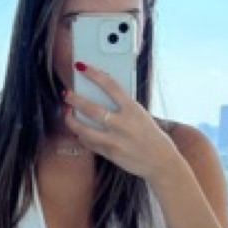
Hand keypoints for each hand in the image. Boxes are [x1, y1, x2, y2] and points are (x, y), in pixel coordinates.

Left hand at [63, 63, 180, 181]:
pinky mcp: (111, 154)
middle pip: (92, 109)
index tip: (81, 66)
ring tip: (66, 114)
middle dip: (74, 100)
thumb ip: (122, 106)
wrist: (161, 161)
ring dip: (71, 121)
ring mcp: (116, 141)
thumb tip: (98, 95)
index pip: (110, 86)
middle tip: (66, 94)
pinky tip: (78, 130)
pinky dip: (82, 135)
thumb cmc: (149, 134)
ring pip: (85, 130)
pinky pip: (90, 143)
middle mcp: (124, 125)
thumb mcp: (140, 115)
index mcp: (133, 109)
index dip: (93, 74)